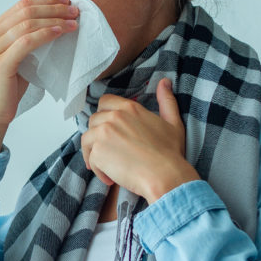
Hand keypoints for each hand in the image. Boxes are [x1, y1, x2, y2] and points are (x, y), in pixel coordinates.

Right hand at [0, 0, 79, 152]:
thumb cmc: (6, 88)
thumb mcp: (16, 58)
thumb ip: (26, 40)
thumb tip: (53, 26)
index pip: (20, 6)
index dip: (45, 1)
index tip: (65, 1)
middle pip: (25, 11)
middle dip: (53, 7)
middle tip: (74, 9)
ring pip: (27, 24)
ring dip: (54, 19)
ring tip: (73, 20)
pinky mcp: (0, 63)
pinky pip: (27, 42)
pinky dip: (45, 34)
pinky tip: (60, 32)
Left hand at [80, 78, 200, 203]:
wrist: (164, 175)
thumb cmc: (170, 153)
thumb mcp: (172, 122)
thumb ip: (166, 101)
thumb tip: (165, 82)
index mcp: (129, 108)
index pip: (104, 101)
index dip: (104, 115)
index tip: (110, 129)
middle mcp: (113, 117)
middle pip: (93, 121)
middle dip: (99, 136)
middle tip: (112, 151)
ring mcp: (103, 133)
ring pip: (87, 140)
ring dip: (95, 153)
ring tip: (110, 167)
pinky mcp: (97, 151)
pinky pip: (90, 160)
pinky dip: (99, 171)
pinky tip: (112, 178)